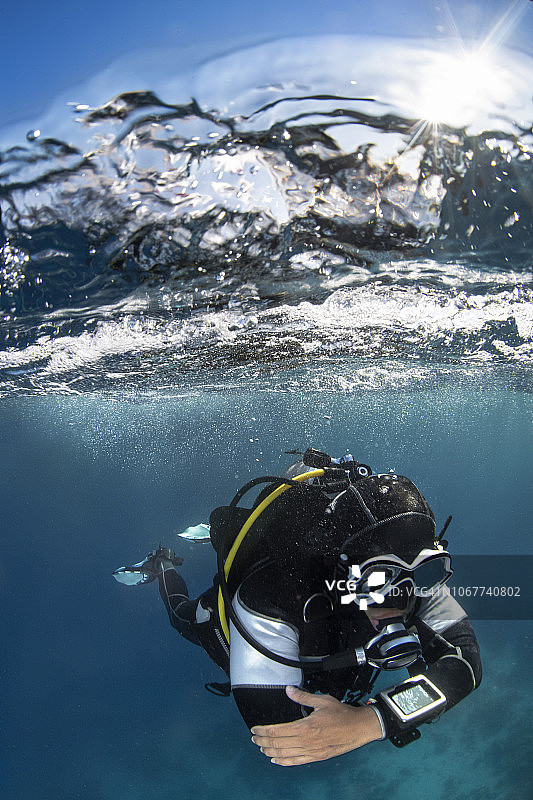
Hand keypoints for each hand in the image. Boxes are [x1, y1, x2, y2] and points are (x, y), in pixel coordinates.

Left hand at [250, 685, 382, 765]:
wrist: (359, 728)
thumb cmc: (342, 714)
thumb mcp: (322, 701)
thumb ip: (303, 697)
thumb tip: (289, 690)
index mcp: (305, 727)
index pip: (277, 731)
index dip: (263, 731)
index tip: (255, 729)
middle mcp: (306, 742)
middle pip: (277, 744)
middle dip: (263, 741)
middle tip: (254, 738)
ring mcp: (311, 752)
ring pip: (284, 755)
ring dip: (270, 752)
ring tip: (261, 747)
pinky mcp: (316, 758)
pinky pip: (296, 762)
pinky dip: (283, 762)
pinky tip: (276, 760)